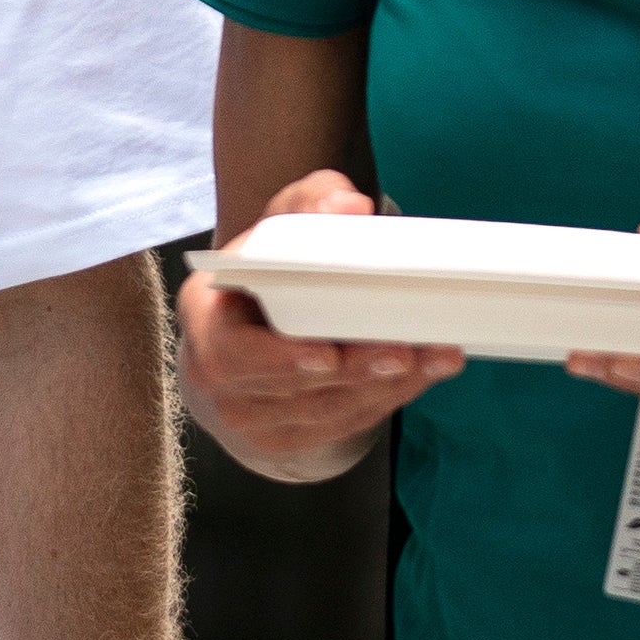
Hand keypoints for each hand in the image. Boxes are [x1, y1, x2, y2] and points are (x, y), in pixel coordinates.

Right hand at [176, 170, 462, 481]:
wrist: (254, 319)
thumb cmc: (268, 266)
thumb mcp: (283, 220)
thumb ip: (311, 203)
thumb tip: (350, 205)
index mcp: (205, 318)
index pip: (231, 351)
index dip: (278, 359)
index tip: (327, 355)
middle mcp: (218, 377)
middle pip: (290, 390)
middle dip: (355, 373)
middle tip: (406, 351)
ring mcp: (251, 415)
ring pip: (325, 413)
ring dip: (384, 387)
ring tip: (433, 358)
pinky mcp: (287, 435)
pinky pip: (342, 426)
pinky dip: (387, 399)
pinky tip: (422, 374)